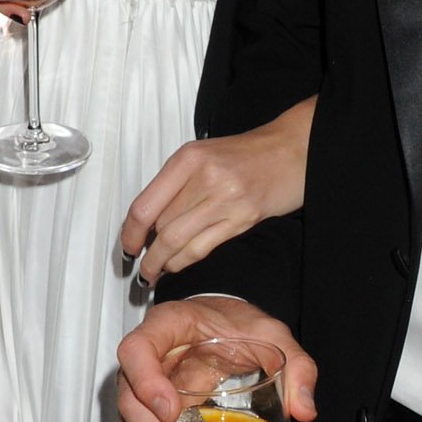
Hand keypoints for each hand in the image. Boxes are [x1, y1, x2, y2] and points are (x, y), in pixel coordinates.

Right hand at [117, 295, 315, 421]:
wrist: (221, 325)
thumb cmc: (237, 325)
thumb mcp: (272, 334)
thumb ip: (295, 365)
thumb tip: (304, 409)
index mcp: (165, 329)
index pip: (136, 351)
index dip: (146, 382)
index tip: (171, 410)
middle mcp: (144, 363)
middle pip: (129, 404)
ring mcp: (141, 395)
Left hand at [120, 97, 315, 283]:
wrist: (294, 150)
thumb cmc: (249, 154)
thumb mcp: (204, 155)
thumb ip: (176, 183)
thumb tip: (147, 220)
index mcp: (188, 158)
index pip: (145, 206)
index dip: (129, 234)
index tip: (127, 247)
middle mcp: (205, 177)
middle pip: (160, 227)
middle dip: (147, 252)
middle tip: (141, 264)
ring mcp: (225, 199)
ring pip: (177, 242)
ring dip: (161, 263)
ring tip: (154, 272)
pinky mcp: (243, 218)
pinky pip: (202, 248)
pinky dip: (184, 261)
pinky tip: (178, 265)